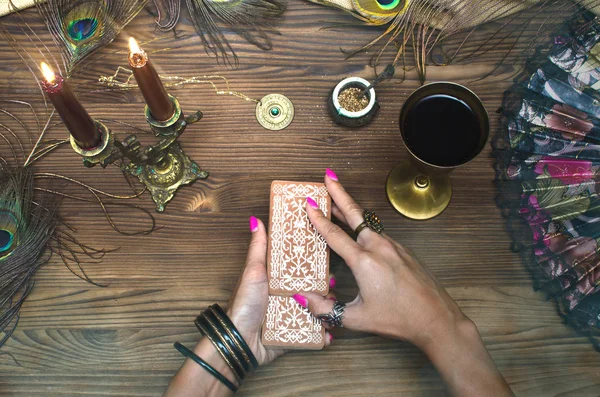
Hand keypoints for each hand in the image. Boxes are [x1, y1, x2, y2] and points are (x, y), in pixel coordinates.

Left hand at [227, 215, 332, 366]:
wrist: (241, 340)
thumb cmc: (244, 304)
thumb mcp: (253, 272)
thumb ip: (258, 247)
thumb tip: (255, 220)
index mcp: (279, 280)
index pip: (302, 269)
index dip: (316, 264)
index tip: (328, 259)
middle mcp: (288, 297)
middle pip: (314, 290)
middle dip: (326, 290)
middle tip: (331, 287)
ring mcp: (293, 316)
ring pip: (318, 311)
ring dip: (328, 311)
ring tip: (331, 311)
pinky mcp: (296, 334)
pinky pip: (314, 333)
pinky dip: (323, 334)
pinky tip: (328, 334)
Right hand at [296, 170, 467, 350]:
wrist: (437, 319)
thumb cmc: (398, 320)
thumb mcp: (357, 318)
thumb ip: (326, 308)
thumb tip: (302, 298)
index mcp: (364, 262)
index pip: (335, 235)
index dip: (319, 219)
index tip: (309, 203)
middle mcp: (379, 248)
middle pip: (354, 214)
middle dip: (339, 193)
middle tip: (328, 176)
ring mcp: (394, 247)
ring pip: (367, 224)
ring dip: (351, 212)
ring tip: (337, 203)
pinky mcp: (404, 252)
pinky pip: (379, 233)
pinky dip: (365, 227)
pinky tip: (360, 232)